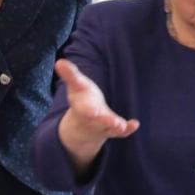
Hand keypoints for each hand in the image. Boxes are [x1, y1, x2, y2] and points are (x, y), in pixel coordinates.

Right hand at [55, 59, 138, 173]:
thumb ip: (70, 74)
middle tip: (115, 122)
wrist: (83, 122)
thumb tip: (59, 61)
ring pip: (110, 128)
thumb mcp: (76, 85)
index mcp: (82, 107)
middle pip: (99, 121)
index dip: (89, 110)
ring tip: (122, 125)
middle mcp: (93, 118)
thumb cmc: (81, 98)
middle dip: (105, 121)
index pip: (85, 109)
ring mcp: (103, 126)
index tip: (94, 112)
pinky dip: (128, 129)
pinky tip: (135, 124)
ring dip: (117, 127)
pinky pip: (121, 132)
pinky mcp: (113, 129)